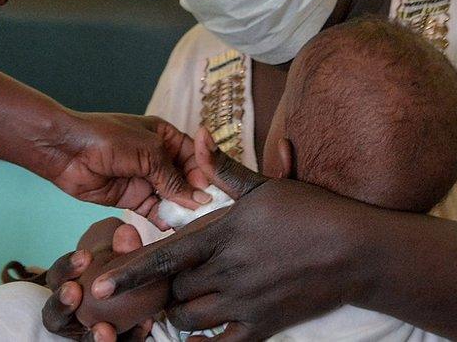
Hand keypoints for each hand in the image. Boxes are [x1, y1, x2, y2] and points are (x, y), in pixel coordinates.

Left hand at [40, 113, 209, 225]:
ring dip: (183, 210)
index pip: (196, 157)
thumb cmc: (107, 138)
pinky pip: (155, 211)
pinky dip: (165, 220)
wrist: (66, 150)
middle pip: (187, 180)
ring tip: (196, 226)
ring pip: (173, 198)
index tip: (217, 194)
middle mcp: (160, 158)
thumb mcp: (148, 153)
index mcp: (167, 137)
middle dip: (198, 196)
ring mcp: (147, 179)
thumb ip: (174, 178)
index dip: (207, 175)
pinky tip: (175, 229)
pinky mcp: (133, 198)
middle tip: (210, 216)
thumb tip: (200, 199)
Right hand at [43, 219, 153, 341]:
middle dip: (62, 304)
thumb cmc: (117, 271)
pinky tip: (144, 325)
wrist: (135, 293)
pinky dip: (131, 337)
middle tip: (73, 291)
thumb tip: (126, 232)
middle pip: (54, 315)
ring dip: (90, 337)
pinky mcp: (109, 341)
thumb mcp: (119, 256)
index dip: (67, 268)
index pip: (57, 277)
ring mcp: (85, 333)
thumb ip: (123, 247)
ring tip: (103, 330)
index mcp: (65, 286)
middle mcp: (69, 315)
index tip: (84, 256)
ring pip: (81, 340)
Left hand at [90, 152, 374, 340]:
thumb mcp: (265, 185)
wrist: (357, 250)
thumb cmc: (310, 211)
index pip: (165, 256)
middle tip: (157, 284)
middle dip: (161, 288)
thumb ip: (223, 168)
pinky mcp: (263, 326)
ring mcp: (245, 303)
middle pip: (173, 289)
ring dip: (178, 314)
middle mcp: (228, 272)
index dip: (129, 271)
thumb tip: (197, 134)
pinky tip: (194, 341)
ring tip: (178, 304)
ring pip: (190, 319)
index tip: (100, 282)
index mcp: (224, 235)